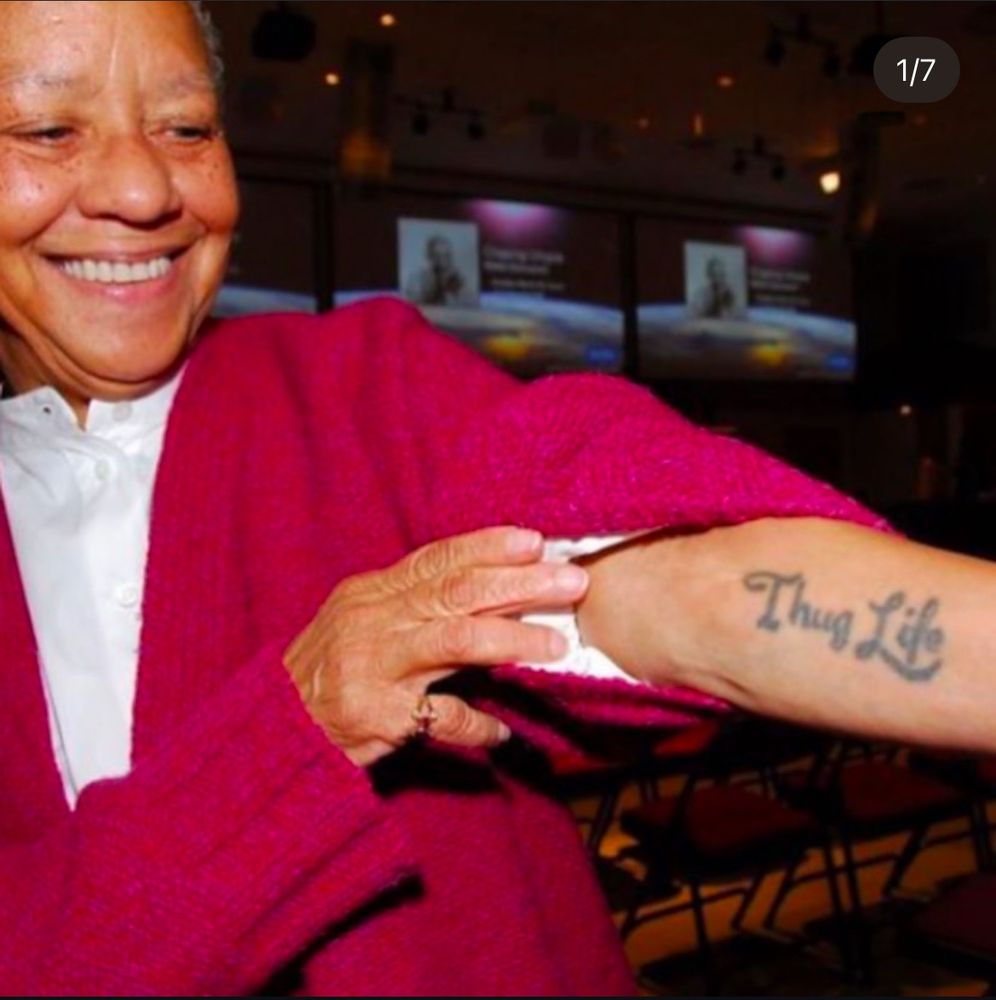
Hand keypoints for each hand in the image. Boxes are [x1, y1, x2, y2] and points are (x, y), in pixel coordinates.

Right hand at [283, 526, 588, 765]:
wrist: (275, 728)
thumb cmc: (329, 670)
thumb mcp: (361, 620)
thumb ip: (413, 601)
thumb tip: (487, 584)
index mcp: (372, 594)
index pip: (438, 560)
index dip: (489, 547)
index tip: (535, 539)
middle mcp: (375, 623)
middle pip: (458, 592)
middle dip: (521, 583)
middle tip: (572, 580)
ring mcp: (376, 669)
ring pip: (457, 641)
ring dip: (514, 639)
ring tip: (558, 643)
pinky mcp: (378, 717)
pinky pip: (440, 717)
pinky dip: (476, 724)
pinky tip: (502, 731)